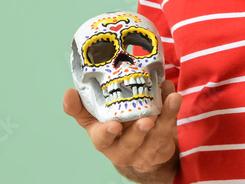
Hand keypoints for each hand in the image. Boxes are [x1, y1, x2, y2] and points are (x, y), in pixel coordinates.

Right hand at [63, 79, 181, 176]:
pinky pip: (169, 131)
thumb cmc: (114, 127)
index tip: (113, 125)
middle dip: (138, 132)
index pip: (101, 139)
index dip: (106, 133)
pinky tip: (174, 96)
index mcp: (103, 140)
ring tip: (171, 99)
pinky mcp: (161, 149)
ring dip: (164, 118)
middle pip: (130, 143)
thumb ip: (81, 106)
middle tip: (146, 121)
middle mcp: (122, 149)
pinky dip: (173, 112)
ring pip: (155, 137)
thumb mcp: (95, 118)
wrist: (138, 147)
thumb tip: (69, 92)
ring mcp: (143, 152)